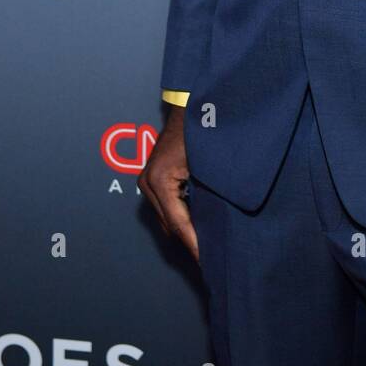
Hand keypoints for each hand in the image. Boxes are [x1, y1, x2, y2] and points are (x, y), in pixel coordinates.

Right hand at [139, 105, 198, 262]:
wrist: (191, 104)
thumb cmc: (202, 132)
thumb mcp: (208, 166)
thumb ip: (209, 196)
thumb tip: (218, 227)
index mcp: (159, 181)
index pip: (179, 223)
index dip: (194, 243)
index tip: (207, 261)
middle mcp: (147, 183)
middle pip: (170, 224)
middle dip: (190, 241)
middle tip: (210, 259)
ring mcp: (147, 181)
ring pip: (167, 218)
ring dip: (185, 230)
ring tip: (206, 247)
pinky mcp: (152, 179)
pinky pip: (167, 206)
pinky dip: (181, 216)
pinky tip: (198, 226)